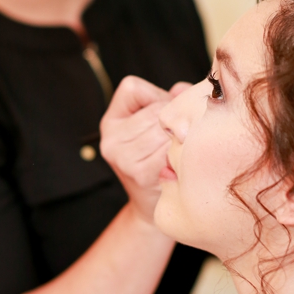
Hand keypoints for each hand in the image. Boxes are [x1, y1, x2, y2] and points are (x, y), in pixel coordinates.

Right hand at [99, 77, 188, 223]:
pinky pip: (170, 148)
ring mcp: (123, 157)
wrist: (154, 205)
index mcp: (110, 123)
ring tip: (179, 147)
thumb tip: (183, 90)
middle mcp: (111, 140)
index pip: (132, 88)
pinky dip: (180, 151)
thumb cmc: (159, 159)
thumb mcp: (155, 125)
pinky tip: (180, 160)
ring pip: (165, 127)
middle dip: (174, 118)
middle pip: (156, 109)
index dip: (155, 95)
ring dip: (180, 135)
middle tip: (180, 134)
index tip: (162, 114)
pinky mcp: (141, 173)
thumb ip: (169, 100)